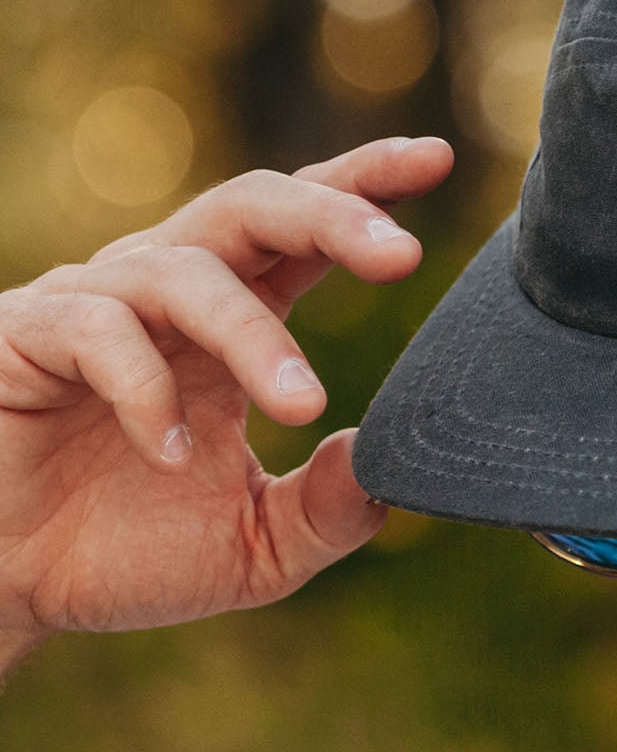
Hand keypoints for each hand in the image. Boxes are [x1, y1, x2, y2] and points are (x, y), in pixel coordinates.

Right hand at [0, 135, 453, 664]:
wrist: (4, 591)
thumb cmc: (121, 554)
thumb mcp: (255, 549)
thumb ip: (327, 512)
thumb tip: (389, 470)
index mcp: (225, 325)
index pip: (301, 236)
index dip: (364, 189)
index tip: (438, 160)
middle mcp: (161, 295)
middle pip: (251, 207)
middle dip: (330, 217)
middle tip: (401, 255)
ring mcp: (89, 307)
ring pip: (185, 272)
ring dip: (254, 337)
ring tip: (303, 407)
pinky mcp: (23, 338)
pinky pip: (96, 333)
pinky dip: (148, 392)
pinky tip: (175, 456)